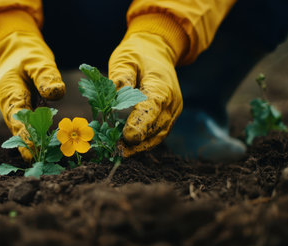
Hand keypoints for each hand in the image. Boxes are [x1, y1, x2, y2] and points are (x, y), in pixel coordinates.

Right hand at [0, 10, 64, 160]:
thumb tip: (58, 93)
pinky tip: (51, 147)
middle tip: (41, 163)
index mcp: (8, 91)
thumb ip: (46, 76)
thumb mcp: (37, 60)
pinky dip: (39, 135)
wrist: (15, 49)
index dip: (24, 136)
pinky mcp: (24, 110)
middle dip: (28, 146)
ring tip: (48, 160)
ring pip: (24, 129)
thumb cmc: (27, 53)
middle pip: (18, 128)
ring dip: (34, 143)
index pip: (16, 117)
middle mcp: (9, 103)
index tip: (32, 153)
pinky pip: (30, 125)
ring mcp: (15, 108)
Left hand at [109, 15, 186, 156]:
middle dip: (136, 141)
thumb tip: (115, 97)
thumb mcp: (125, 60)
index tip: (127, 137)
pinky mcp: (168, 118)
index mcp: (161, 86)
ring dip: (139, 147)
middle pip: (156, 127)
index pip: (152, 108)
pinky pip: (157, 134)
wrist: (158, 51)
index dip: (140, 124)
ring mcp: (173, 112)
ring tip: (118, 153)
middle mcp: (172, 102)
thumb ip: (121, 78)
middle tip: (114, 150)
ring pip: (158, 135)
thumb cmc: (138, 54)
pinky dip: (143, 143)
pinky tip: (127, 149)